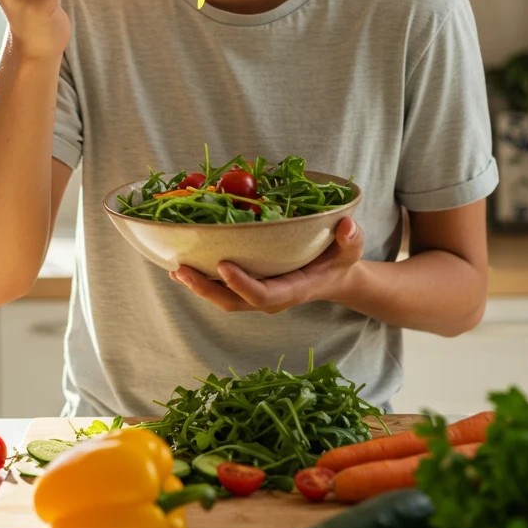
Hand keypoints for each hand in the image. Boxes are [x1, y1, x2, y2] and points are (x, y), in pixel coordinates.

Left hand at [169, 216, 363, 313]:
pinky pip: (222, 289)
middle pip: (233, 302)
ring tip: (175, 269)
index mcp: (293, 290)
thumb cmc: (340, 260)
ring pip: (223, 298)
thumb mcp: (352, 248)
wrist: (335, 277)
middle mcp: (271, 297)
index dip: (241, 284)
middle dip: (206, 289)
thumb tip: (346, 225)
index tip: (221, 264)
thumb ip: (351, 239)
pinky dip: (201, 279)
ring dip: (197, 286)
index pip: (262, 295)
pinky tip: (181, 268)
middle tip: (181, 270)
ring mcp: (258, 294)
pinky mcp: (248, 287)